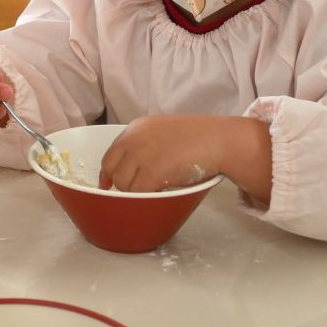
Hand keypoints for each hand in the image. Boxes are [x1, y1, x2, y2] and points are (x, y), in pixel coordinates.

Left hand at [99, 114, 226, 191]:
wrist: (218, 139)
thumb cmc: (199, 137)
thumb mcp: (164, 132)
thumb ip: (145, 144)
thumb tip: (131, 167)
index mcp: (136, 128)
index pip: (111, 153)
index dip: (109, 172)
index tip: (107, 184)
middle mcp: (134, 139)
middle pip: (112, 169)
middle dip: (121, 184)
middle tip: (135, 192)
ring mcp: (141, 154)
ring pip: (123, 184)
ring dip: (135, 192)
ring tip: (155, 190)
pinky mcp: (152, 171)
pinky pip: (138, 192)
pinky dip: (146, 198)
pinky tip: (160, 193)